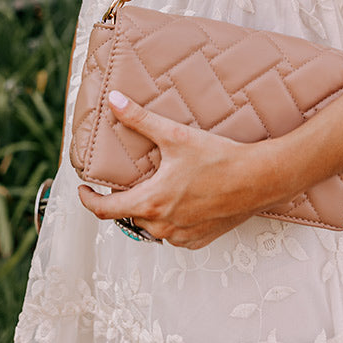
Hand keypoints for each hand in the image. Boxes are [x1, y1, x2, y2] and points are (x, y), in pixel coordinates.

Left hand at [77, 90, 282, 248]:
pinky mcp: (198, 240)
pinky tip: (181, 202)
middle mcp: (162, 226)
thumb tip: (114, 102)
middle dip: (125, 200)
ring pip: (152, 227)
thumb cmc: (218, 159)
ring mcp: (181, 236)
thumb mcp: (175, 136)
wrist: (258, 179)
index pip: (105, 210)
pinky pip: (174, 235)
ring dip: (149, 211)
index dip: (89, 201)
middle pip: (129, 217)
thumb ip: (139, 119)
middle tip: (130, 181)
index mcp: (150, 203)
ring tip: (158, 189)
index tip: (84, 190)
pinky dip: (171, 221)